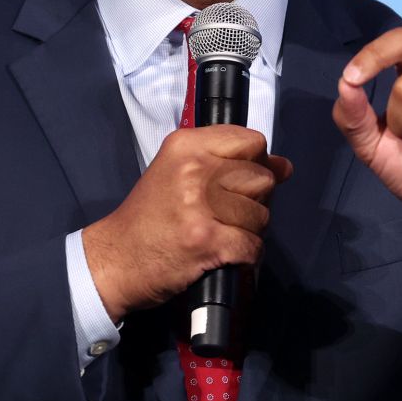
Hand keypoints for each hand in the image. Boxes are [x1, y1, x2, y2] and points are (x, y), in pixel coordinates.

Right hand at [81, 126, 291, 321]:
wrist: (116, 259)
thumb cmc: (149, 216)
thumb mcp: (180, 172)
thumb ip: (229, 162)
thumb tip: (285, 166)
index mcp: (187, 145)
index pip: (252, 141)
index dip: (255, 163)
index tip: (240, 180)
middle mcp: (195, 170)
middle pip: (262, 178)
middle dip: (254, 200)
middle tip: (228, 213)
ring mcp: (202, 206)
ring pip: (262, 214)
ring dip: (249, 230)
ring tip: (222, 233)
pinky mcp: (207, 241)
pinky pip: (253, 245)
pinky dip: (246, 256)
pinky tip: (226, 253)